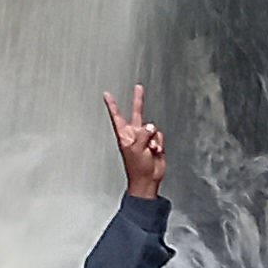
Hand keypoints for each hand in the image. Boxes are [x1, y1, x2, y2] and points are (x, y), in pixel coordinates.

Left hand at [105, 83, 164, 200]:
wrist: (148, 179)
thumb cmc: (137, 168)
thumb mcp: (136, 149)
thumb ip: (143, 135)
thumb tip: (150, 127)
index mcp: (124, 135)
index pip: (117, 116)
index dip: (112, 105)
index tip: (107, 94)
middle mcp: (134, 134)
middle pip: (137, 113)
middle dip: (138, 100)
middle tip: (138, 87)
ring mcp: (145, 138)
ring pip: (152, 127)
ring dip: (153, 138)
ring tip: (150, 150)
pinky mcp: (155, 142)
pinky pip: (160, 136)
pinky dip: (159, 143)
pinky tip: (155, 152)